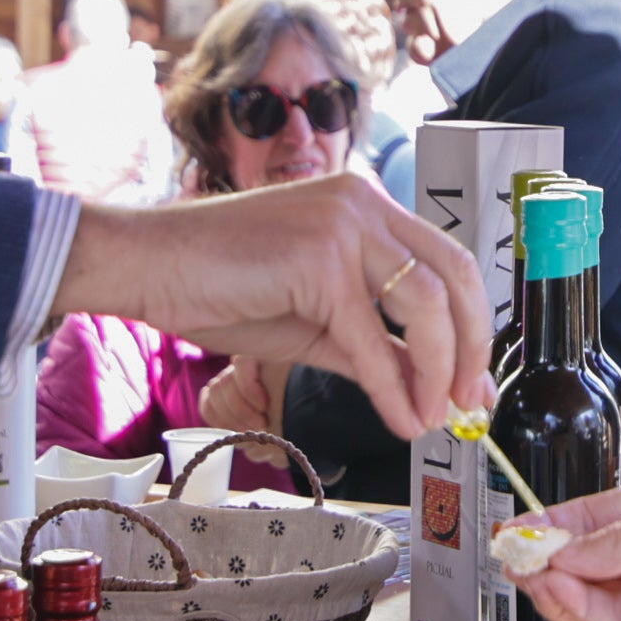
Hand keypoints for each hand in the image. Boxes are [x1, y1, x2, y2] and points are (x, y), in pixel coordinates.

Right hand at [55, 175, 487, 442]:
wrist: (146, 268)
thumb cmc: (215, 286)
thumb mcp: (311, 321)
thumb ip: (370, 345)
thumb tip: (423, 386)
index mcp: (364, 208)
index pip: (445, 262)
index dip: (473, 325)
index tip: (474, 381)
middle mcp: (362, 203)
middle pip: (453, 275)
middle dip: (472, 347)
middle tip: (468, 402)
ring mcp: (341, 224)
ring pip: (424, 303)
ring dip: (439, 371)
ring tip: (430, 415)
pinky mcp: (316, 257)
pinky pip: (370, 336)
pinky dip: (391, 386)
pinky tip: (397, 417)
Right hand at [513, 472, 620, 620]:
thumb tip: (570, 551)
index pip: (589, 516)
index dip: (549, 523)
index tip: (515, 529)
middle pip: (582, 557)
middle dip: (544, 557)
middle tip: (513, 557)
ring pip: (589, 591)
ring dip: (555, 584)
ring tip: (531, 575)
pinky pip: (610, 617)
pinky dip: (579, 606)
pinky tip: (560, 591)